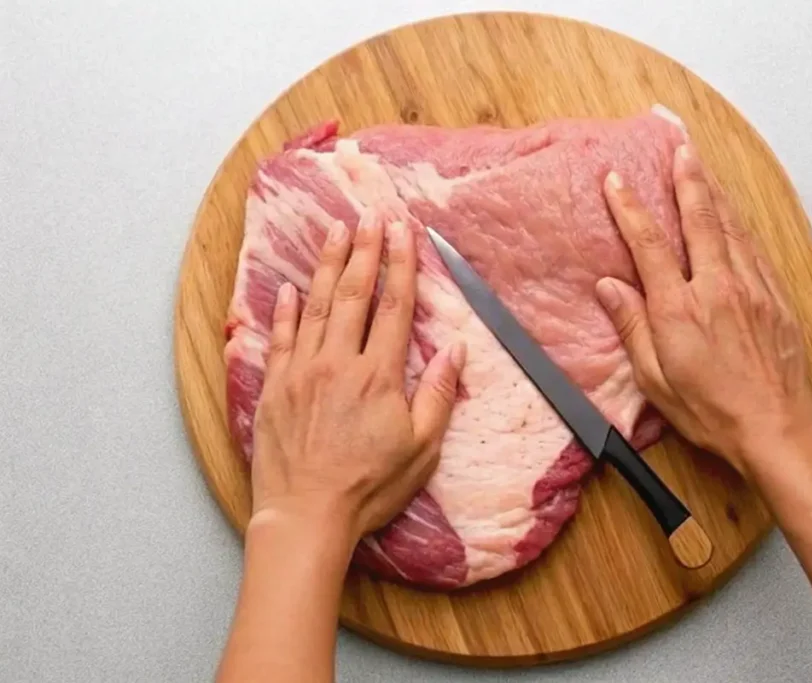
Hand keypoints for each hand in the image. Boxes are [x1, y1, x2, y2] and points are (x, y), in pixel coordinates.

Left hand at [251, 216, 465, 537]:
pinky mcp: (274, 389)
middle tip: (370, 216)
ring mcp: (301, 373)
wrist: (306, 516)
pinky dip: (285, 311)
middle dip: (363, 250)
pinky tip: (289, 288)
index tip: (402, 231)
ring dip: (326, 265)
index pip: (393, 307)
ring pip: (315, 307)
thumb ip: (438, 394)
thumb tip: (455, 349)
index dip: (400, 265)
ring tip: (334, 230)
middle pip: (353, 295)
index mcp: (378, 376)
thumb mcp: (421, 449)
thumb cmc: (369, 487)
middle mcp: (338, 364)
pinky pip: (279, 339)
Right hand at [596, 143, 811, 476]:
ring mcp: (753, 290)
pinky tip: (734, 214)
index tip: (617, 182)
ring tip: (703, 167)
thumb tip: (610, 287)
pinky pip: (755, 249)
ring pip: (732, 227)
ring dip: (715, 192)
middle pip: (699, 219)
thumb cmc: (712, 412)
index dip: (630, 208)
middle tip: (679, 147)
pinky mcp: (776, 300)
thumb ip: (632, 326)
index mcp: (681, 309)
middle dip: (686, 178)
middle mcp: (719, 289)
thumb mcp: (656, 379)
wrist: (774, 430)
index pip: (650, 244)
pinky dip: (740, 224)